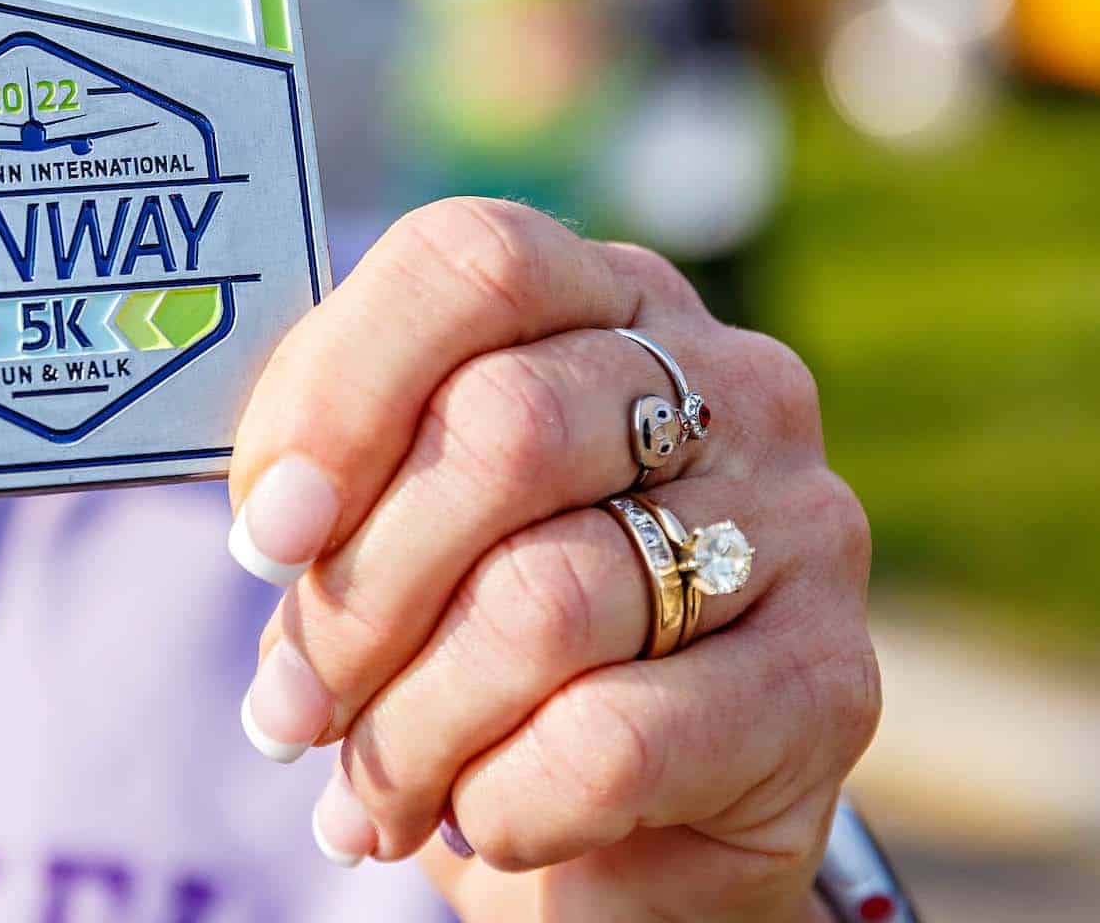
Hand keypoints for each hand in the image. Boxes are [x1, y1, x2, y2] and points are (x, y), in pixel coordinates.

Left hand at [227, 199, 877, 920]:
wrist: (632, 838)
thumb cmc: (480, 643)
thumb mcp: (389, 532)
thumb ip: (331, 481)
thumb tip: (276, 516)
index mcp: (608, 299)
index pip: (473, 262)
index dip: (341, 392)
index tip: (268, 532)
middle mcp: (730, 382)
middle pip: (501, 430)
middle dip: (359, 593)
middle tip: (291, 708)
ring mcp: (799, 523)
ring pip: (543, 600)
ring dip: (411, 722)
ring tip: (365, 791)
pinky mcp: (831, 681)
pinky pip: (612, 740)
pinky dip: (504, 798)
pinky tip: (481, 821)